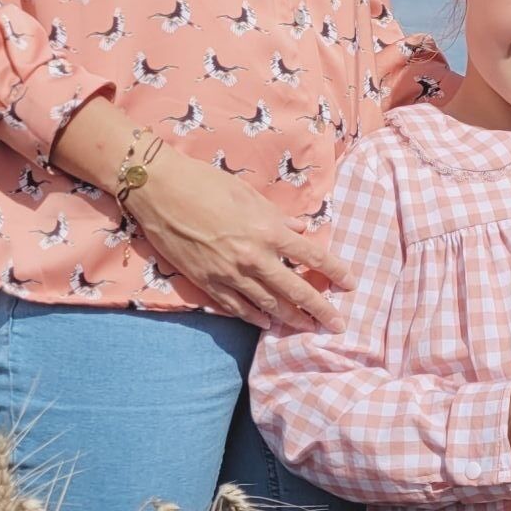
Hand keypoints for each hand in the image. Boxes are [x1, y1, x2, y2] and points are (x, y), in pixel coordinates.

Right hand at [129, 146, 351, 331]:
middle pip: (296, 290)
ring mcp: (229, 274)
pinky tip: (268, 324)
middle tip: (337, 325)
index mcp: (268, 230)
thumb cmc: (205, 183)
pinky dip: (255, 317)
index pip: (313, 256)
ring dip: (291, 318)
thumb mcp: (248, 194)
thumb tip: (300, 230)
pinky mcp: (207, 283)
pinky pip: (237, 307)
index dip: (335, 272)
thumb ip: (277, 217)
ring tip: (308, 328)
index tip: (350, 284)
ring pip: (268, 305)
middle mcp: (253, 257)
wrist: (160, 191)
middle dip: (320, 309)